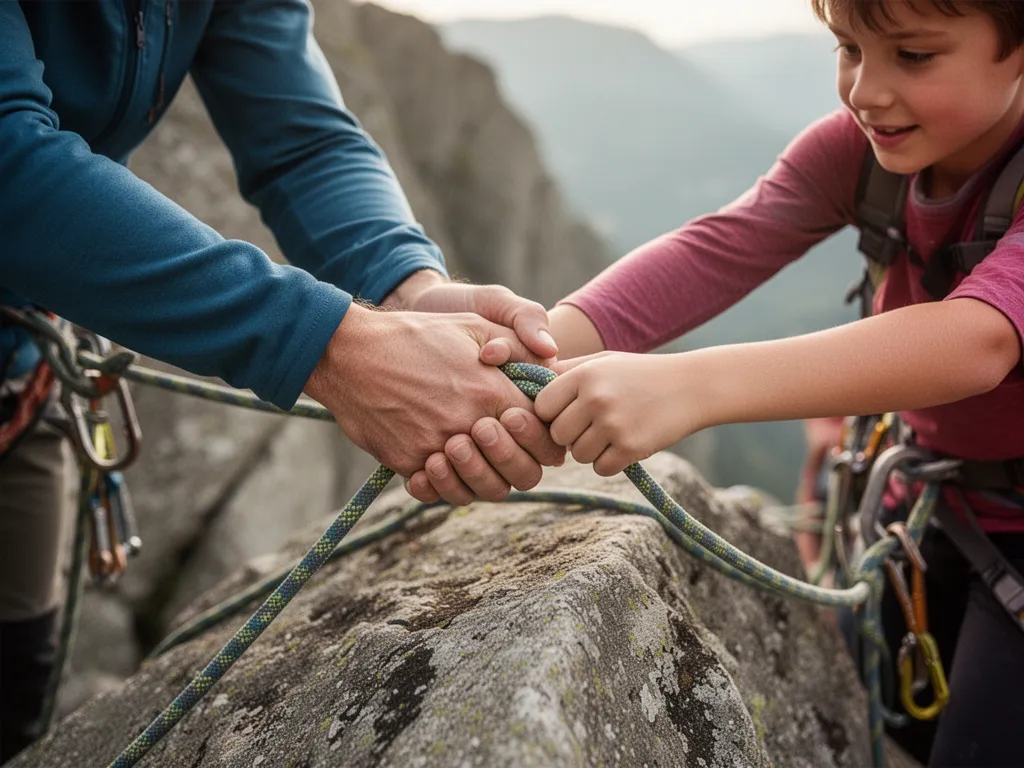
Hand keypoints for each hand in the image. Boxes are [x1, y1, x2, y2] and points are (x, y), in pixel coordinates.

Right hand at [385, 272, 563, 502]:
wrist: (350, 352)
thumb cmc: (414, 335)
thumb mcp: (473, 324)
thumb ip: (516, 344)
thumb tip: (546, 361)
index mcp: (492, 392)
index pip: (544, 437)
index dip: (547, 441)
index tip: (532, 433)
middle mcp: (469, 424)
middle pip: (523, 475)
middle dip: (521, 465)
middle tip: (499, 444)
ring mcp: (437, 447)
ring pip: (483, 491)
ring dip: (482, 477)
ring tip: (465, 449)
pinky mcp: (408, 461)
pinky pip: (438, 491)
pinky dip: (441, 485)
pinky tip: (437, 464)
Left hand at [533, 351, 694, 475]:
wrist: (692, 387)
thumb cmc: (639, 374)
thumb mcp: (602, 361)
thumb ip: (565, 372)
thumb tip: (522, 380)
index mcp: (584, 375)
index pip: (542, 407)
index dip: (552, 414)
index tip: (568, 412)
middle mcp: (596, 398)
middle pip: (557, 434)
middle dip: (569, 435)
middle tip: (591, 425)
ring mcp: (614, 424)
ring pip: (577, 455)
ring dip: (590, 450)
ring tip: (610, 433)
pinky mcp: (632, 447)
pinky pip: (600, 468)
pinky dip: (609, 462)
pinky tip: (623, 445)